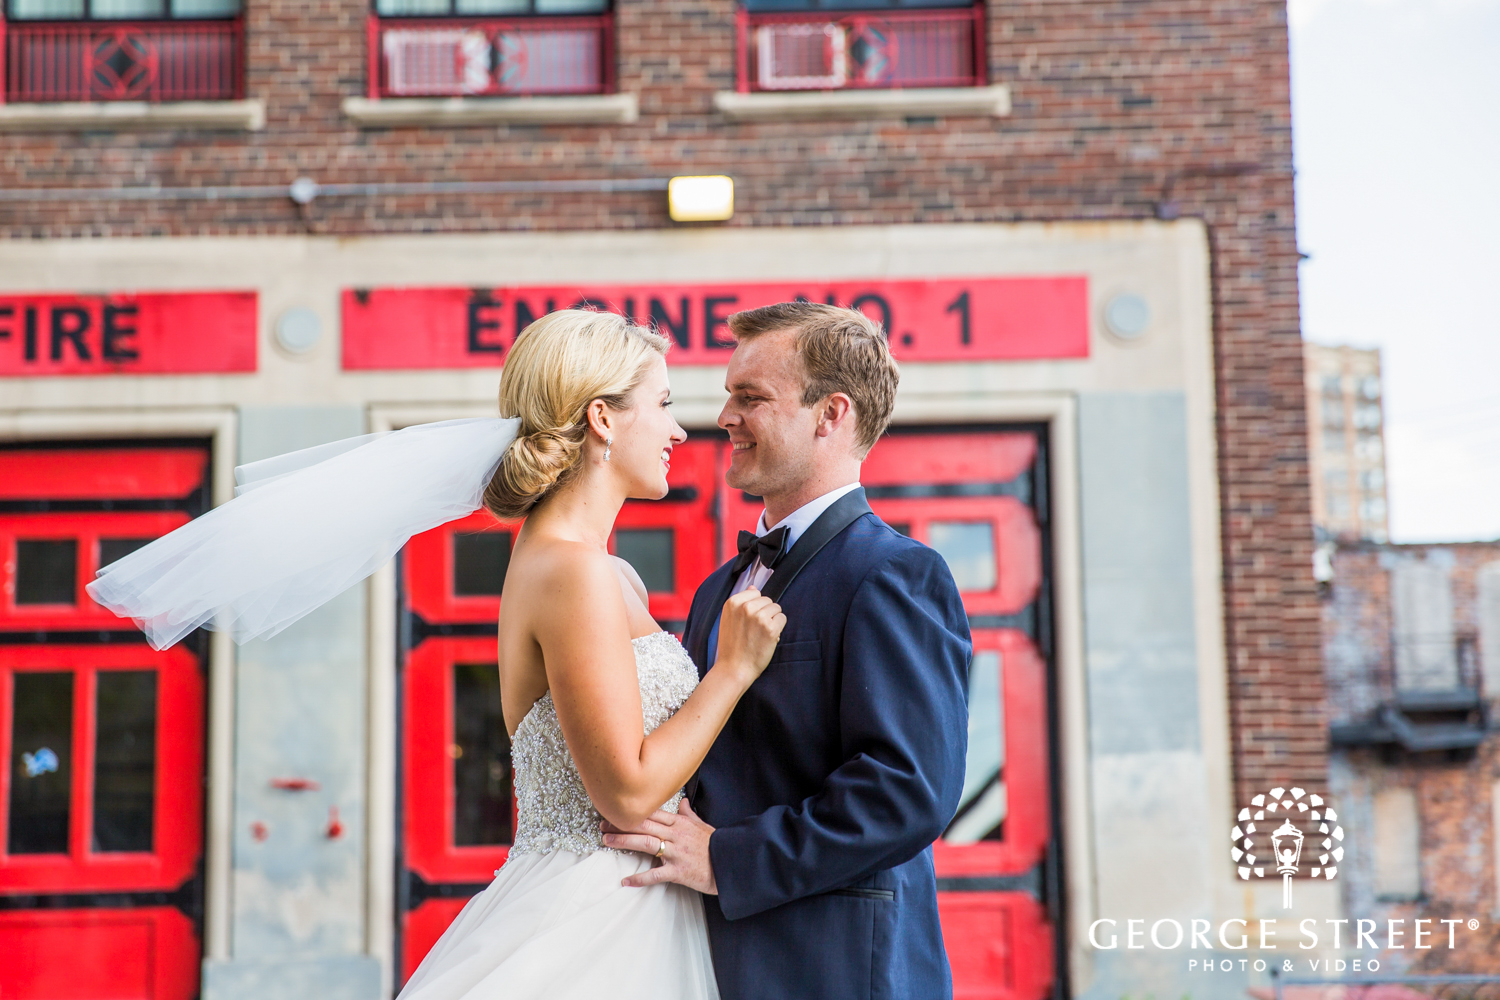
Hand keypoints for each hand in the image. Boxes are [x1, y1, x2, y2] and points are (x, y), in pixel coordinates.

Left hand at [601, 798, 717, 894]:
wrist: (730, 863)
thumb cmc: (716, 844)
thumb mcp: (702, 824)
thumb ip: (689, 813)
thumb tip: (683, 801)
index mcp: (680, 823)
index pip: (651, 813)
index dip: (632, 811)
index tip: (616, 810)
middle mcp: (676, 835)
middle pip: (644, 825)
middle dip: (621, 824)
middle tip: (603, 824)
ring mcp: (676, 853)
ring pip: (646, 843)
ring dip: (624, 841)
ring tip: (607, 841)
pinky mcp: (679, 871)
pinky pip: (656, 874)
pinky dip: (640, 878)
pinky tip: (626, 880)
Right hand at [714, 588, 785, 682]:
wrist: (734, 668)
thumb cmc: (732, 646)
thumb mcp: (729, 619)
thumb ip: (741, 602)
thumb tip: (753, 587)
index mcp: (733, 602)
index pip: (755, 593)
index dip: (756, 607)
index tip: (749, 620)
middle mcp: (746, 607)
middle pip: (767, 600)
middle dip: (765, 612)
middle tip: (755, 630)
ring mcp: (759, 617)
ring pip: (776, 608)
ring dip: (772, 620)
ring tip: (761, 633)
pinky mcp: (770, 628)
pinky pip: (782, 618)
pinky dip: (779, 628)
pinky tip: (768, 637)